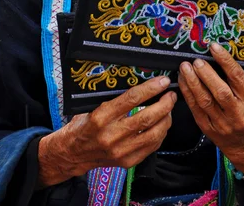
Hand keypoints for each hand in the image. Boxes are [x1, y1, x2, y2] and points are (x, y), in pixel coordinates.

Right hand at [38, 76, 175, 186]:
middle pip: (146, 118)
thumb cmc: (84, 124)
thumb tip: (139, 82)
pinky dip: (161, 134)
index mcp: (100, 117)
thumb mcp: (92, 105)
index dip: (150, 89)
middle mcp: (111, 135)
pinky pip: (151, 147)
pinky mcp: (127, 162)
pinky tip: (162, 124)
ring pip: (153, 134)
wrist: (72, 153)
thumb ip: (113, 97)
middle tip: (171, 94)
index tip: (162, 81)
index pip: (131, 99)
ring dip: (166, 119)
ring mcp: (120, 152)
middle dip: (164, 104)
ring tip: (169, 108)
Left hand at [178, 43, 243, 177]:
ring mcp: (222, 123)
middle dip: (206, 74)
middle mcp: (238, 113)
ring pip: (205, 100)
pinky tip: (182, 81)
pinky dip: (187, 93)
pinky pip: (195, 109)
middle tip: (196, 61)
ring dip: (193, 82)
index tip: (214, 47)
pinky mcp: (208, 128)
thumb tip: (217, 56)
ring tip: (185, 67)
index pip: (238, 77)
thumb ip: (236, 81)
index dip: (225, 60)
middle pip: (221, 91)